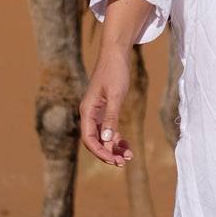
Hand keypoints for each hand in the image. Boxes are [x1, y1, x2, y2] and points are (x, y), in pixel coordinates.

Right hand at [79, 50, 132, 166]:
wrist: (116, 54)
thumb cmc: (114, 71)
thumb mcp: (115, 95)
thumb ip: (111, 117)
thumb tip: (106, 140)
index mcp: (87, 110)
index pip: (89, 139)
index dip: (100, 152)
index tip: (114, 161)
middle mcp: (89, 113)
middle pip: (95, 141)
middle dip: (108, 153)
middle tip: (124, 162)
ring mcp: (96, 112)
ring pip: (102, 137)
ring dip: (113, 148)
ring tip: (128, 156)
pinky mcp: (104, 109)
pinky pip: (107, 129)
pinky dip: (116, 138)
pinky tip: (126, 144)